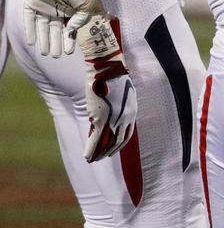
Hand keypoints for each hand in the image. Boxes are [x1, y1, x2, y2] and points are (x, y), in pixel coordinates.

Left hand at [24, 0, 102, 56]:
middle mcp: (56, 10)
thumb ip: (80, 21)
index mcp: (69, 11)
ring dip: (43, 40)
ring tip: (45, 53)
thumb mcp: (88, 7)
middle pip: (54, 30)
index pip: (68, 29)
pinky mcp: (32, 3)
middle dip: (54, 43)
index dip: (68, 40)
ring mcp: (43, 7)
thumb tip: (70, 31)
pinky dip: (30, 30)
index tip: (69, 52)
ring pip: (42, 27)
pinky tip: (32, 42)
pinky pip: (29, 19)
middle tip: (54, 56)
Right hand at [76, 15, 136, 161]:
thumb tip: (111, 109)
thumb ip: (119, 104)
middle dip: (109, 151)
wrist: (107, 68)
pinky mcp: (101, 118)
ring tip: (92, 160)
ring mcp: (114, 119)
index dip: (119, 144)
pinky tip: (87, 156)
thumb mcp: (121, 92)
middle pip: (118, 141)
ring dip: (99, 153)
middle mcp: (126, 117)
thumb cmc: (113, 76)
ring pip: (107, 143)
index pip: (127, 134)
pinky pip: (96, 139)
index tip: (112, 150)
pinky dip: (91, 149)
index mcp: (132, 111)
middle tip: (101, 158)